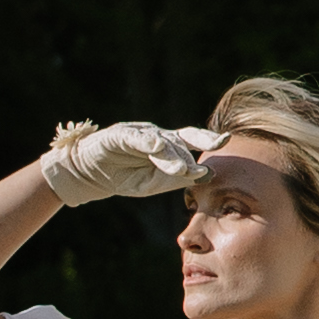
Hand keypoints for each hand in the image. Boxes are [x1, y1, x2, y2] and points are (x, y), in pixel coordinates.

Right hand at [40, 120, 226, 205]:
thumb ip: (175, 178)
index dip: (208, 139)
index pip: (192, 141)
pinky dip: (147, 142)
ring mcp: (140, 135)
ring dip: (174, 156)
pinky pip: (136, 138)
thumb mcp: (152, 183)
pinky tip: (156, 147)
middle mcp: (158, 137)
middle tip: (218, 144)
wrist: (93, 174)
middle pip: (182, 137)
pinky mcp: (119, 136)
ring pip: (162, 142)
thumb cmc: (126, 177)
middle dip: (200, 141)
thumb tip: (206, 174)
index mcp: (169, 147)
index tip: (226, 140)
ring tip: (184, 169)